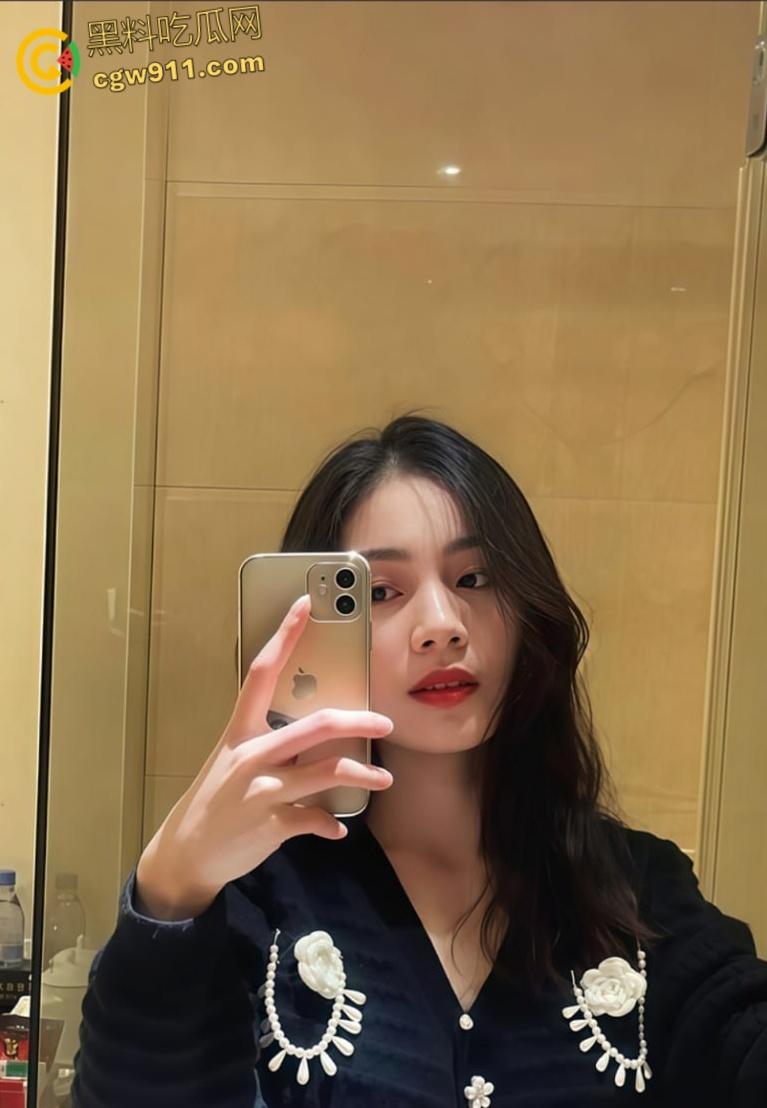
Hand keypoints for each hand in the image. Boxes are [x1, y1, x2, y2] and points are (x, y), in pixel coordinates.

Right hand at [135, 593, 392, 918]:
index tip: (304, 604)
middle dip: (357, 719)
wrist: (187, 853)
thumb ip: (271, 742)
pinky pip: (316, 819)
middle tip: (385, 721)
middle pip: (315, 725)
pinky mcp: (271, 825)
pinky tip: (339, 827)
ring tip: (384, 777)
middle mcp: (251, 755)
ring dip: (363, 774)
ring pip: (328, 772)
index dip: (284, 635)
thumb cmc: (218, 797)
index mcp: (240, 730)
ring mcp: (262, 791)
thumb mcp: (234, 760)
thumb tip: (318, 727)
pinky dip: (331, 824)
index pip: (262, 671)